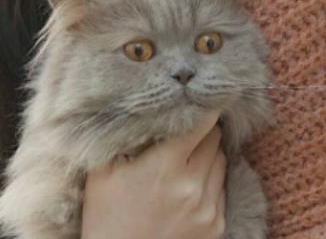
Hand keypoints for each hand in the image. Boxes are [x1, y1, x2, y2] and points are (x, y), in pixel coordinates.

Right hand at [81, 111, 226, 238]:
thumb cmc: (106, 217)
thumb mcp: (103, 172)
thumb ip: (123, 137)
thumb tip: (141, 107)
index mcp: (164, 167)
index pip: (202, 123)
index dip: (202, 110)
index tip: (199, 101)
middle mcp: (191, 186)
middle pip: (214, 139)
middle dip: (202, 131)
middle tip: (188, 130)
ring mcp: (207, 208)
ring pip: (221, 160)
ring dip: (209, 154)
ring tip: (188, 157)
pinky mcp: (215, 225)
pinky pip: (222, 187)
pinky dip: (210, 179)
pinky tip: (190, 184)